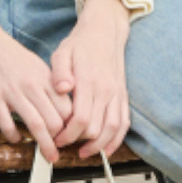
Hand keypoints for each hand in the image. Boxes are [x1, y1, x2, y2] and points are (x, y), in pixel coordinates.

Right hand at [0, 0, 70, 161]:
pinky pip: (7, 123)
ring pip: (36, 125)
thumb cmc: (10, 55)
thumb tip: (63, 108)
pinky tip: (17, 138)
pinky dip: (14, 135)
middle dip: (60, 140)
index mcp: (44, 77)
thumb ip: (49, 85)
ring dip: (44, 145)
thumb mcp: (36, 66)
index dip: (71, 125)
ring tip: (48, 156)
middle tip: (61, 150)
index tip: (72, 136)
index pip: (66, 107)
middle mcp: (32, 85)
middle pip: (54, 120)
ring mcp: (12, 92)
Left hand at [50, 0, 130, 159]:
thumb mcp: (62, 52)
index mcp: (89, 81)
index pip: (81, 118)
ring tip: (84, 152)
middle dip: (78, 142)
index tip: (57, 138)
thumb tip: (61, 88)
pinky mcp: (122, 95)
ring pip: (112, 129)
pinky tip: (107, 148)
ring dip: (98, 145)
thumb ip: (59, 71)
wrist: (105, 30)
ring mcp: (116, 93)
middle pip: (95, 128)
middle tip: (65, 144)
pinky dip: (117, 139)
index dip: (68, 134)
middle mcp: (105, 89)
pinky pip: (124, 122)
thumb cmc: (82, 43)